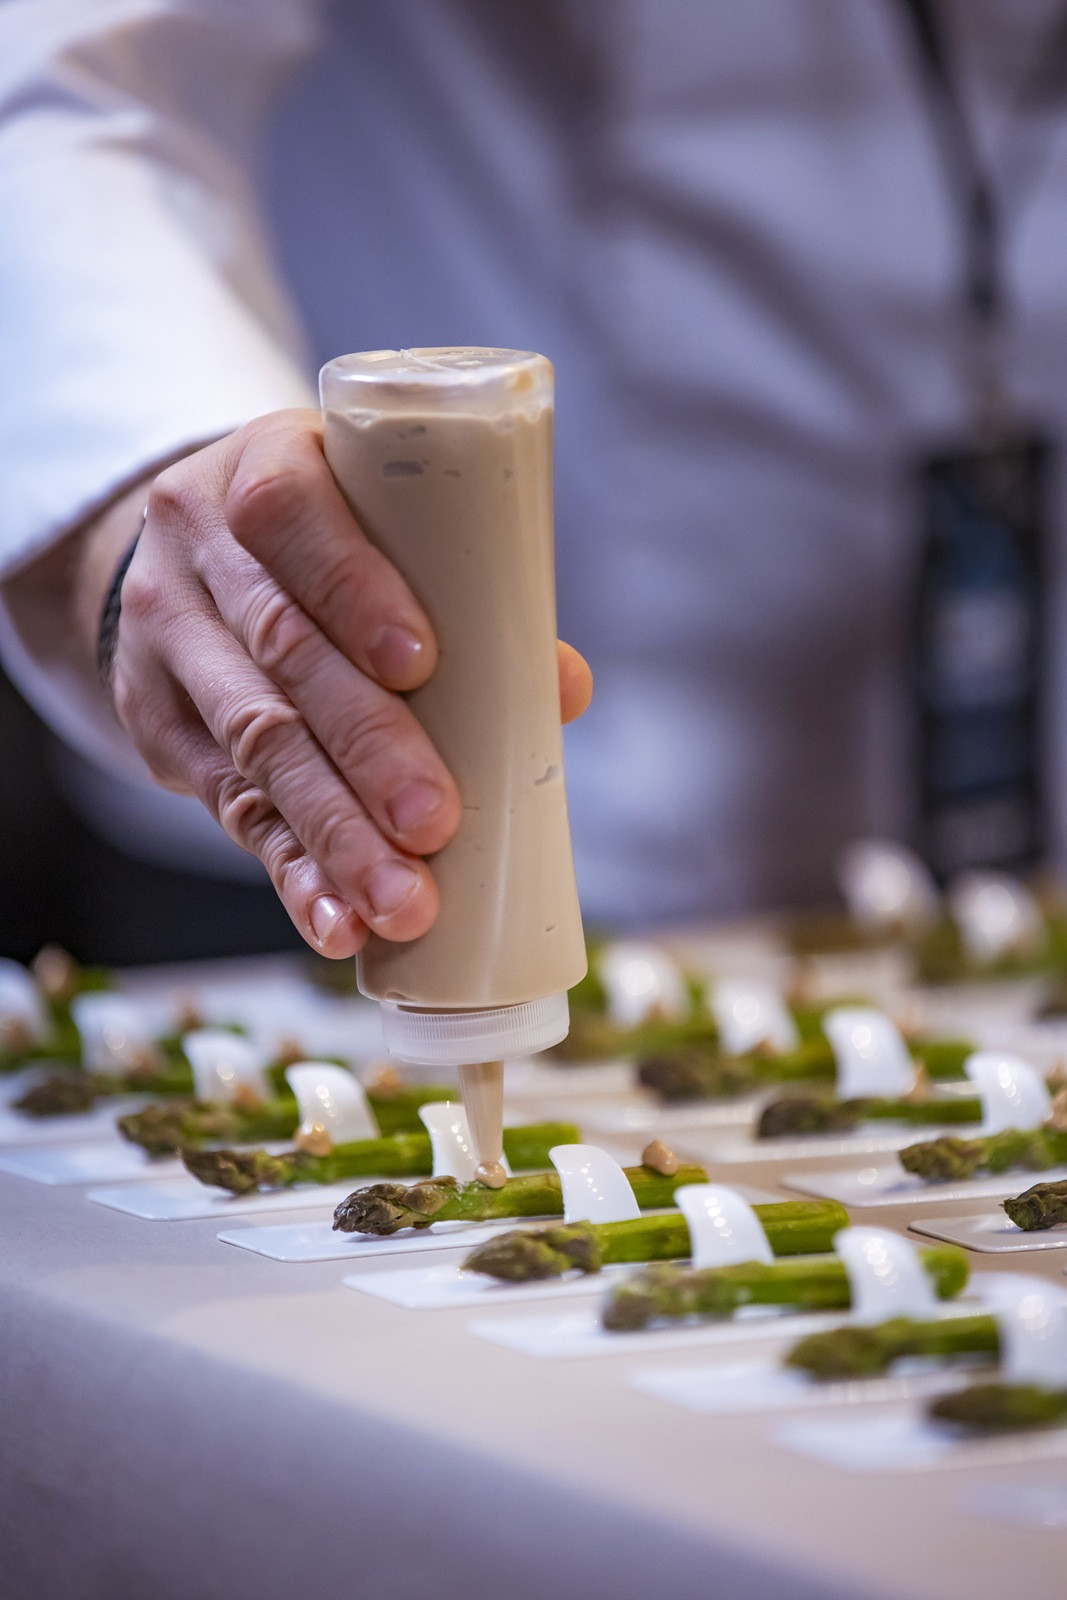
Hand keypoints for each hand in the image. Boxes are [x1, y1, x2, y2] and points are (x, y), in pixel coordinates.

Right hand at [93, 410, 591, 958]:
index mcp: (259, 472)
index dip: (354, 591)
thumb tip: (560, 688)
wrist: (185, 559)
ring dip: (334, 833)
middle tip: (431, 822)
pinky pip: (231, 808)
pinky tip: (335, 922)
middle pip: (281, 653)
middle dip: (364, 746)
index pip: (291, 518)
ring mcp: (168, 645)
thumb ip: (469, 595)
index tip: (419, 664)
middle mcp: (198, 557)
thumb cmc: (326, 540)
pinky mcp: (161, 729)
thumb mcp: (377, 527)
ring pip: (253, 744)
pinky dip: (292, 873)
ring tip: (400, 901)